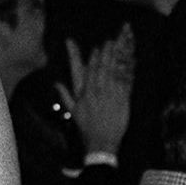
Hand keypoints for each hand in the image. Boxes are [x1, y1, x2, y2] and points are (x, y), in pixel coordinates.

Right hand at [57, 32, 133, 158]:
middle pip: (100, 68)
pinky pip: (125, 82)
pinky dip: (127, 71)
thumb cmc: (86, 127)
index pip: (84, 71)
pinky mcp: (122, 100)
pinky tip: (129, 62)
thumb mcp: (72, 111)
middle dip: (104, 54)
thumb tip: (56, 83)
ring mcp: (110, 95)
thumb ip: (64, 95)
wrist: (101, 142)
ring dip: (114, 58)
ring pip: (113, 72)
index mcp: (84, 93)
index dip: (86, 58)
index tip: (88, 46)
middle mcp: (96, 92)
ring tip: (116, 46)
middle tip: (107, 41)